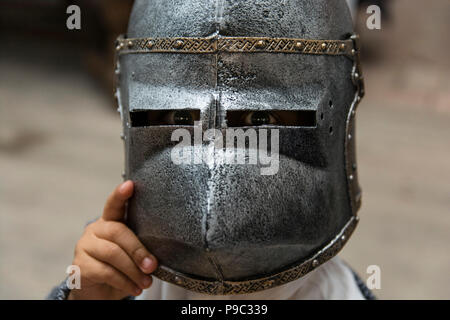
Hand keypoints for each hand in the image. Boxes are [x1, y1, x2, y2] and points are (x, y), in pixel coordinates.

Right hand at [68, 181, 157, 299]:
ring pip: (113, 253)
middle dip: (138, 249)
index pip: (114, 205)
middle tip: (152, 266)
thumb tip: (154, 260)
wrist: (99, 292)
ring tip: (146, 282)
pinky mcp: (79, 265)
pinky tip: (134, 289)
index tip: (130, 185)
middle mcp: (95, 230)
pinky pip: (105, 271)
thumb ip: (139, 248)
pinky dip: (124, 282)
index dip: (120, 195)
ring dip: (133, 270)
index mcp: (110, 222)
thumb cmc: (120, 268)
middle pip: (118, 232)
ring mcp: (84, 246)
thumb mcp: (131, 254)